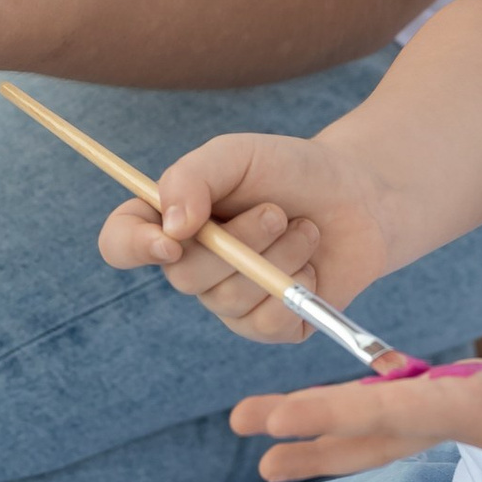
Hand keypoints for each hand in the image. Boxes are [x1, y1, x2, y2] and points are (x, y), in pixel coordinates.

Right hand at [97, 127, 397, 346]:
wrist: (361, 195)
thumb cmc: (293, 170)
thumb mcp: (241, 154)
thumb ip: (194, 177)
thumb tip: (169, 227)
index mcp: (171, 221)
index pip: (120, 244)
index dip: (133, 247)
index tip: (170, 241)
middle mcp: (193, 266)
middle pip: (182, 277)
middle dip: (237, 242)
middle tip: (276, 211)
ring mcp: (230, 302)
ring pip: (229, 300)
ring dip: (275, 259)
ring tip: (302, 229)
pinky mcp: (270, 327)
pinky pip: (266, 324)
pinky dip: (295, 289)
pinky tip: (310, 265)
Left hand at [228, 357, 481, 481]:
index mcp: (464, 415)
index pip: (382, 412)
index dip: (326, 412)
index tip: (272, 423)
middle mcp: (449, 422)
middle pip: (361, 429)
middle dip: (303, 431)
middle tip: (241, 429)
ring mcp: (456, 420)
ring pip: (373, 428)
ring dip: (321, 431)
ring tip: (265, 444)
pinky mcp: (469, 410)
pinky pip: (401, 413)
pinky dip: (366, 411)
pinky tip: (347, 405)